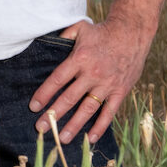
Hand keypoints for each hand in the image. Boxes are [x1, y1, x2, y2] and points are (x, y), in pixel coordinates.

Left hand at [28, 16, 152, 146]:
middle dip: (53, 115)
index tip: (34, 107)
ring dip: (74, 125)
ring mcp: (107, 84)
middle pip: (69, 98)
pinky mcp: (121, 90)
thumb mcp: (80, 28)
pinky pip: (109, 112)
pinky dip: (100, 126)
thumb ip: (63, 36)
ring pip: (88, 109)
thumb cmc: (102, 31)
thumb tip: (48, 44)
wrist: (133, 32)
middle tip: (41, 128)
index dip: (44, 94)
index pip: (57, 80)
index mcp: (80, 58)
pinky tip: (91, 138)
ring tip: (62, 138)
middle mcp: (92, 73)